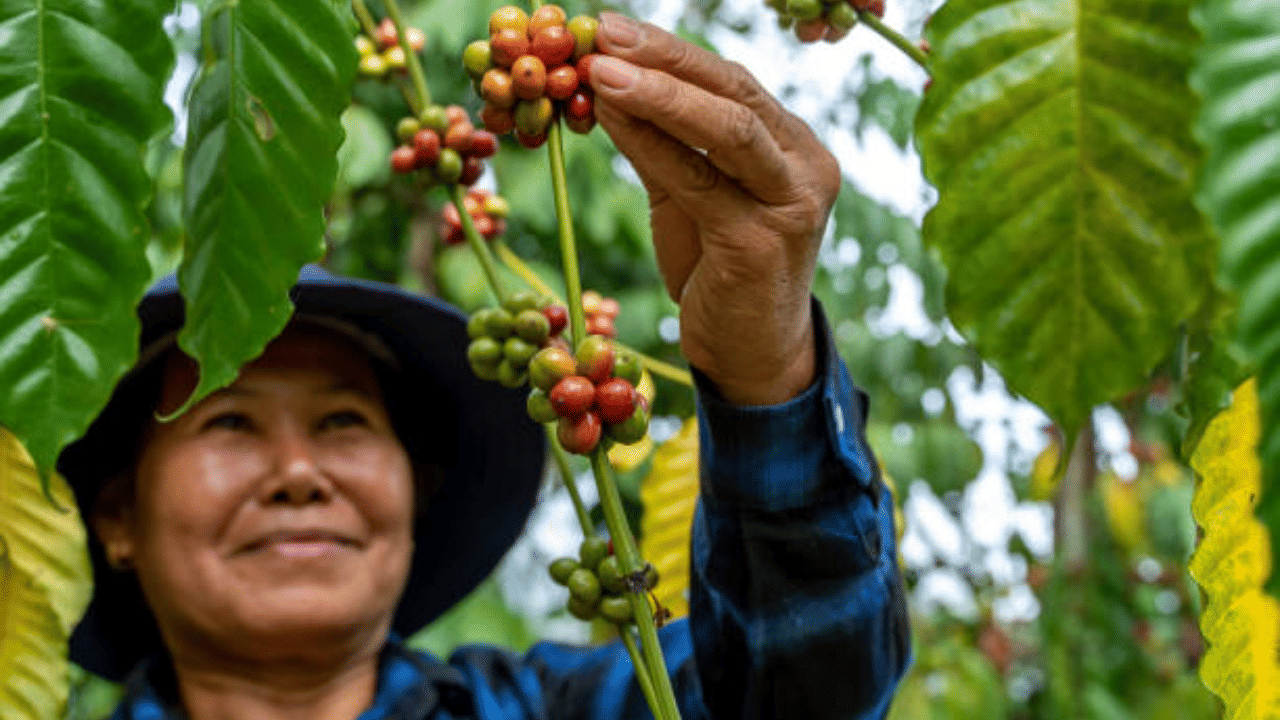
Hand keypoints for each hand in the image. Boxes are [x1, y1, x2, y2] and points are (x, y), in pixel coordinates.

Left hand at [587, 13, 839, 405]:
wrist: (751, 356)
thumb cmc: (721, 272)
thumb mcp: (694, 199)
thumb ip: (665, 146)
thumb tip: (605, 85)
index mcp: (796, 149)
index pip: (734, 83)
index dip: (672, 51)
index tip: (613, 28)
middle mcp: (807, 168)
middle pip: (735, 93)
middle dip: (665, 58)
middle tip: (604, 35)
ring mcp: (791, 205)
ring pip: (727, 130)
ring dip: (659, 94)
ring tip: (600, 71)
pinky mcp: (762, 244)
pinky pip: (698, 181)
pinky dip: (650, 145)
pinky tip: (612, 121)